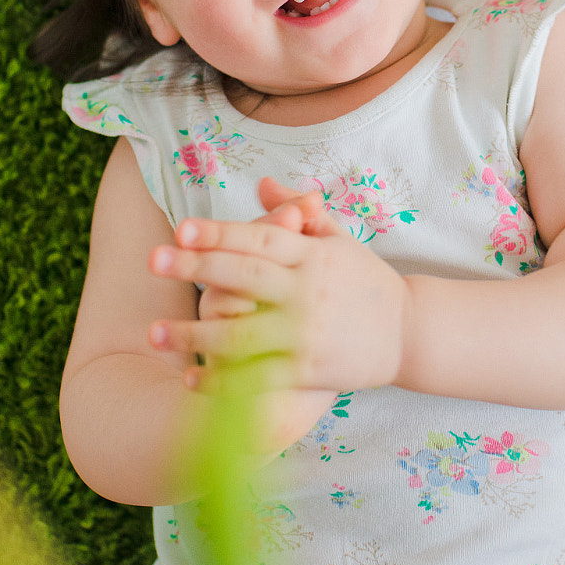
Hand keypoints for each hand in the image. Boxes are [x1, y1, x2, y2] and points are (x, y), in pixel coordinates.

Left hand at [148, 179, 409, 392]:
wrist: (410, 332)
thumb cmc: (366, 282)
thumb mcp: (339, 240)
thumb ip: (298, 214)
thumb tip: (262, 184)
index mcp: (313, 255)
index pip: (261, 238)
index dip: (221, 232)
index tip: (182, 229)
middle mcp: (308, 292)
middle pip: (245, 276)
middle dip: (198, 267)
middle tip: (154, 259)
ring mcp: (308, 333)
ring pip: (243, 333)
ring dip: (196, 334)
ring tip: (154, 332)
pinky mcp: (309, 371)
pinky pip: (258, 378)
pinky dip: (224, 381)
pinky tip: (191, 378)